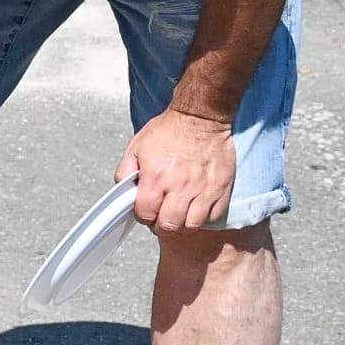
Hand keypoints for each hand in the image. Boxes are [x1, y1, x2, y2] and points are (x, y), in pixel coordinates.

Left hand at [117, 108, 237, 233]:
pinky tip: (195, 207)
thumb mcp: (136, 146)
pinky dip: (203, 217)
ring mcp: (202, 189)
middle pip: (169, 225)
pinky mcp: (220, 188)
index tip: (146, 211)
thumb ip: (125, 172)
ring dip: (182, 223)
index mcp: (155, 177)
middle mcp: (179, 186)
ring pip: (191, 225)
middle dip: (161, 224)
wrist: (200, 118)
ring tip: (179, 212)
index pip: (146, 214)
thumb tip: (124, 193)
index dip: (143, 216)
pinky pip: (212, 217)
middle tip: (162, 214)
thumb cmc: (169, 130)